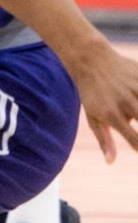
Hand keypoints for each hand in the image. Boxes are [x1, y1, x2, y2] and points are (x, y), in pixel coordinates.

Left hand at [68, 42, 137, 162]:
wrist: (91, 60)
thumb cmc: (91, 93)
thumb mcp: (92, 116)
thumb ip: (104, 140)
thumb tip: (110, 162)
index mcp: (112, 115)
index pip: (136, 141)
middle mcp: (126, 103)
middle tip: (135, 121)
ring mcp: (136, 89)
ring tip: (136, 113)